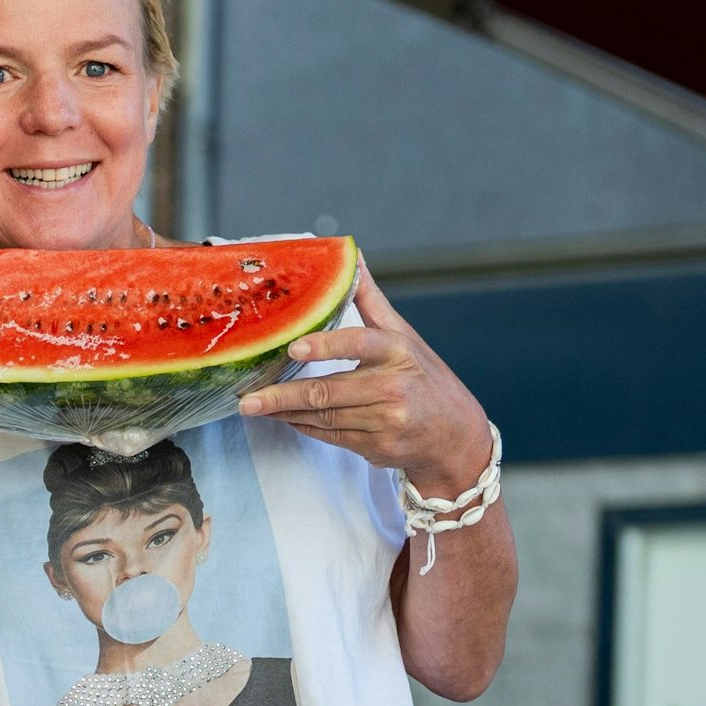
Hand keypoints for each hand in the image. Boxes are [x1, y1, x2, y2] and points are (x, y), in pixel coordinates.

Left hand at [238, 259, 489, 488]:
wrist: (457, 435)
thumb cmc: (424, 377)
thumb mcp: (404, 336)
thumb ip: (371, 301)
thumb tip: (353, 257)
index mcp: (398, 352)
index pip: (360, 343)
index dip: (326, 346)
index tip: (294, 346)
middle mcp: (393, 387)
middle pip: (328, 391)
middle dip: (283, 396)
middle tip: (248, 398)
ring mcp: (386, 421)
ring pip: (323, 416)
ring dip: (285, 412)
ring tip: (254, 406)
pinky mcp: (376, 447)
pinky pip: (330, 436)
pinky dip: (303, 426)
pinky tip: (282, 418)